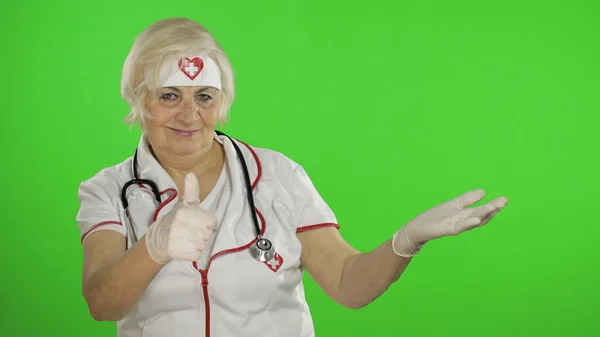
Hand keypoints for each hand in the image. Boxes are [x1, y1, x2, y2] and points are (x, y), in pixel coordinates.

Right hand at [144, 173, 216, 263]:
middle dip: (202, 235)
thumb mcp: (184, 204)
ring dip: (197, 244)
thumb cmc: (177, 220)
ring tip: (187, 239)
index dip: (207, 224)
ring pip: (202, 245)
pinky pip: (195, 254)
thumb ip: (191, 191)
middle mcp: (178, 223)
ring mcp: (175, 238)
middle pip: (207, 234)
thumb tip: (191, 174)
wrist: (158, 239)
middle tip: (191, 232)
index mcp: (184, 211)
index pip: (212, 221)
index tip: (198, 223)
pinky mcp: (174, 252)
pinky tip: (184, 247)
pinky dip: (192, 253)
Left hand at [392, 189, 507, 256]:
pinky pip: (459, 227)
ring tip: (494, 207)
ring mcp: (455, 226)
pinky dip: (468, 223)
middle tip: (504, 200)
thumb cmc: (435, 218)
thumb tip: (483, 191)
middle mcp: (462, 222)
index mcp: (464, 215)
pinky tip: (476, 218)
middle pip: (481, 215)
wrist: (417, 229)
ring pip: (472, 221)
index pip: (482, 211)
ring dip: (484, 214)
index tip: (505, 199)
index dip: (493, 206)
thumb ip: (467, 199)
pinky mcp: (446, 230)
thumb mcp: (453, 205)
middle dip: (493, 209)